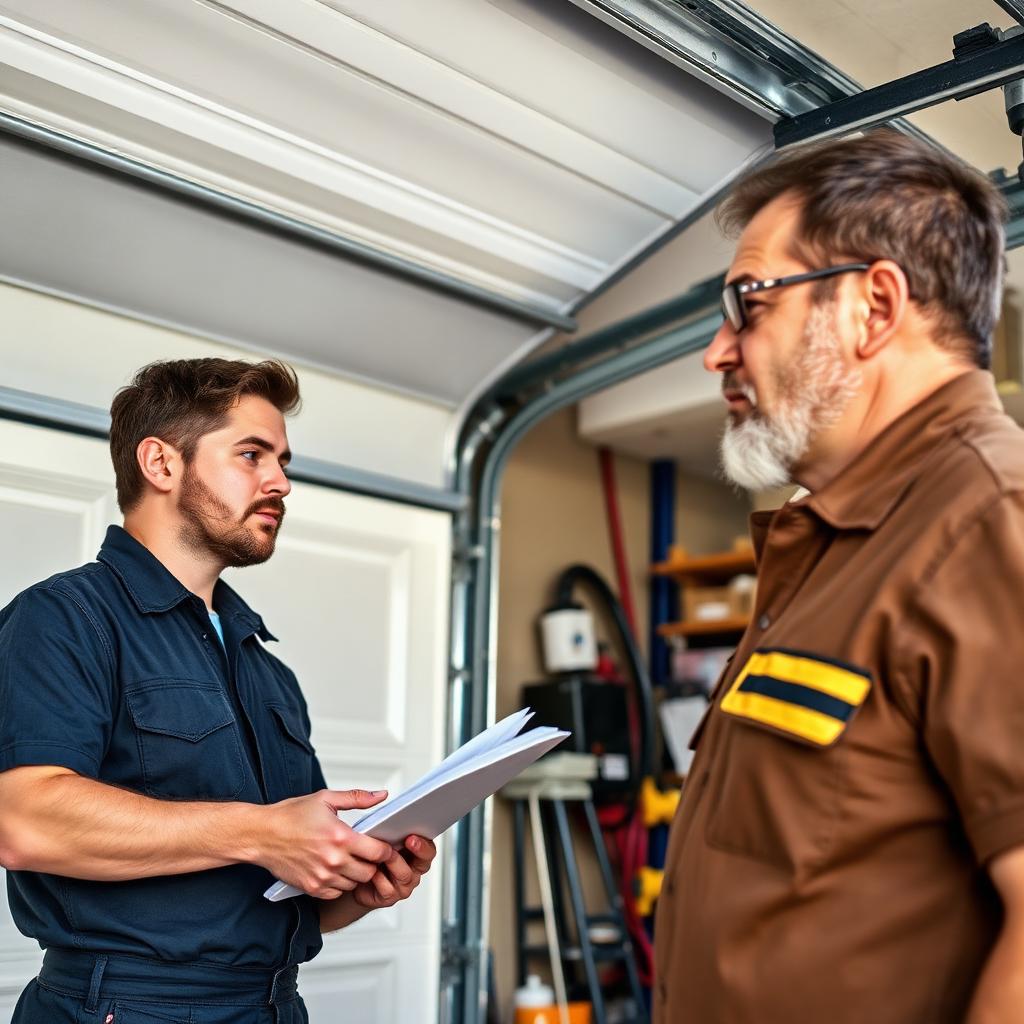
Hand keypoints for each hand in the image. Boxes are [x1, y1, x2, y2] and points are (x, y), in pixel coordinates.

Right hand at [257, 789, 393, 898]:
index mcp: (340, 837)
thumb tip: (382, 795)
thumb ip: (358, 797)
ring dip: (356, 873)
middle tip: (366, 852)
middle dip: (373, 863)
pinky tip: (334, 868)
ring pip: (354, 884)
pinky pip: (337, 893)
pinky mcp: (312, 888)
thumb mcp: (326, 798)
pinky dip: (340, 883)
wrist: (262, 834)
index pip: (379, 852)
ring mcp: (322, 877)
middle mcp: (333, 860)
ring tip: (349, 859)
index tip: (383, 845)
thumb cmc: (291, 815)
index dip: (386, 849)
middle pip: (370, 872)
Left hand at [350, 835, 436, 910]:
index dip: (425, 843)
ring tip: (383, 854)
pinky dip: (379, 879)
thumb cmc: (368, 855)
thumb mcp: (380, 839)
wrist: (353, 879)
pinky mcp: (390, 897)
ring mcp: (403, 885)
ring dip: (394, 862)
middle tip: (409, 840)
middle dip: (418, 849)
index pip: (429, 848)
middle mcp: (413, 870)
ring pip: (405, 874)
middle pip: (424, 862)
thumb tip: (393, 819)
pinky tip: (372, 872)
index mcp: (415, 854)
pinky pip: (388, 889)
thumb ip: (391, 831)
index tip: (414, 835)